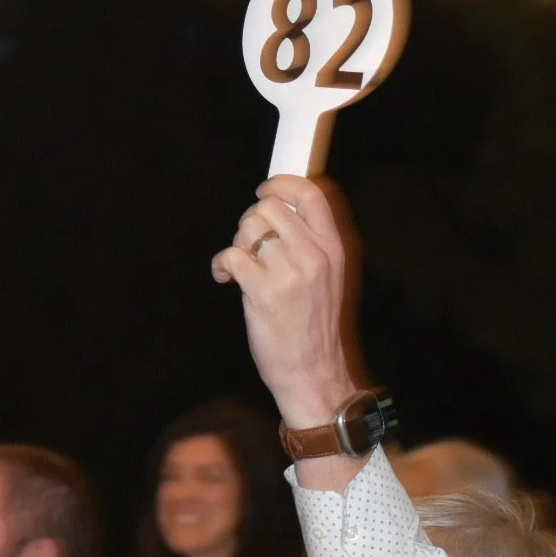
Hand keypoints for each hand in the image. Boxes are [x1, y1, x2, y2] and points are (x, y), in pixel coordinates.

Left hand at [210, 176, 358, 427]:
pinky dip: (222, 264)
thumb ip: (310, 243)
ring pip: (248, 228)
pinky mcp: (263, 292)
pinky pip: (232, 255)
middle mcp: (314, 255)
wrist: (313, 372)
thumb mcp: (329, 278)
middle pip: (270, 207)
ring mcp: (289, 273)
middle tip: (249, 244)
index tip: (265, 191)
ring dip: (237, 243)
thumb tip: (276, 213)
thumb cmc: (315, 327)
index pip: (311, 194)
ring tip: (240, 265)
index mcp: (333, 248)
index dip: (282, 184)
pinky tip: (225, 278)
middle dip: (250, 221)